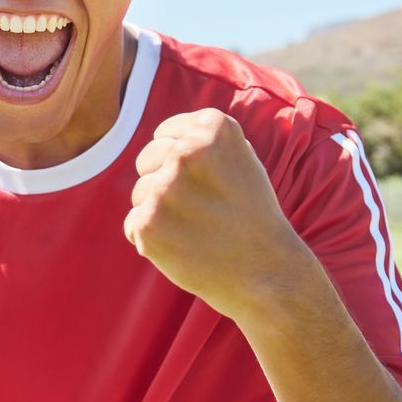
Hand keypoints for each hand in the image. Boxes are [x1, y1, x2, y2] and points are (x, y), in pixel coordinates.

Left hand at [126, 109, 308, 321]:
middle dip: (164, 183)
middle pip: (147, 160)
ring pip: (140, 194)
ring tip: (196, 232)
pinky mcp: (147, 223)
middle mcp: (185, 152)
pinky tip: (184, 248)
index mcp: (212, 128)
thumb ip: (205, 142)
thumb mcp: (242, 161)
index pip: (165, 133)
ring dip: (159, 213)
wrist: (267, 273)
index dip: (180, 161)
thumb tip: (164, 137)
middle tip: (199, 210)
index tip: (204, 183)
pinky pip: (134, 224)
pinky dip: (153, 240)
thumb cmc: (254, 217)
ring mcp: (164, 188)